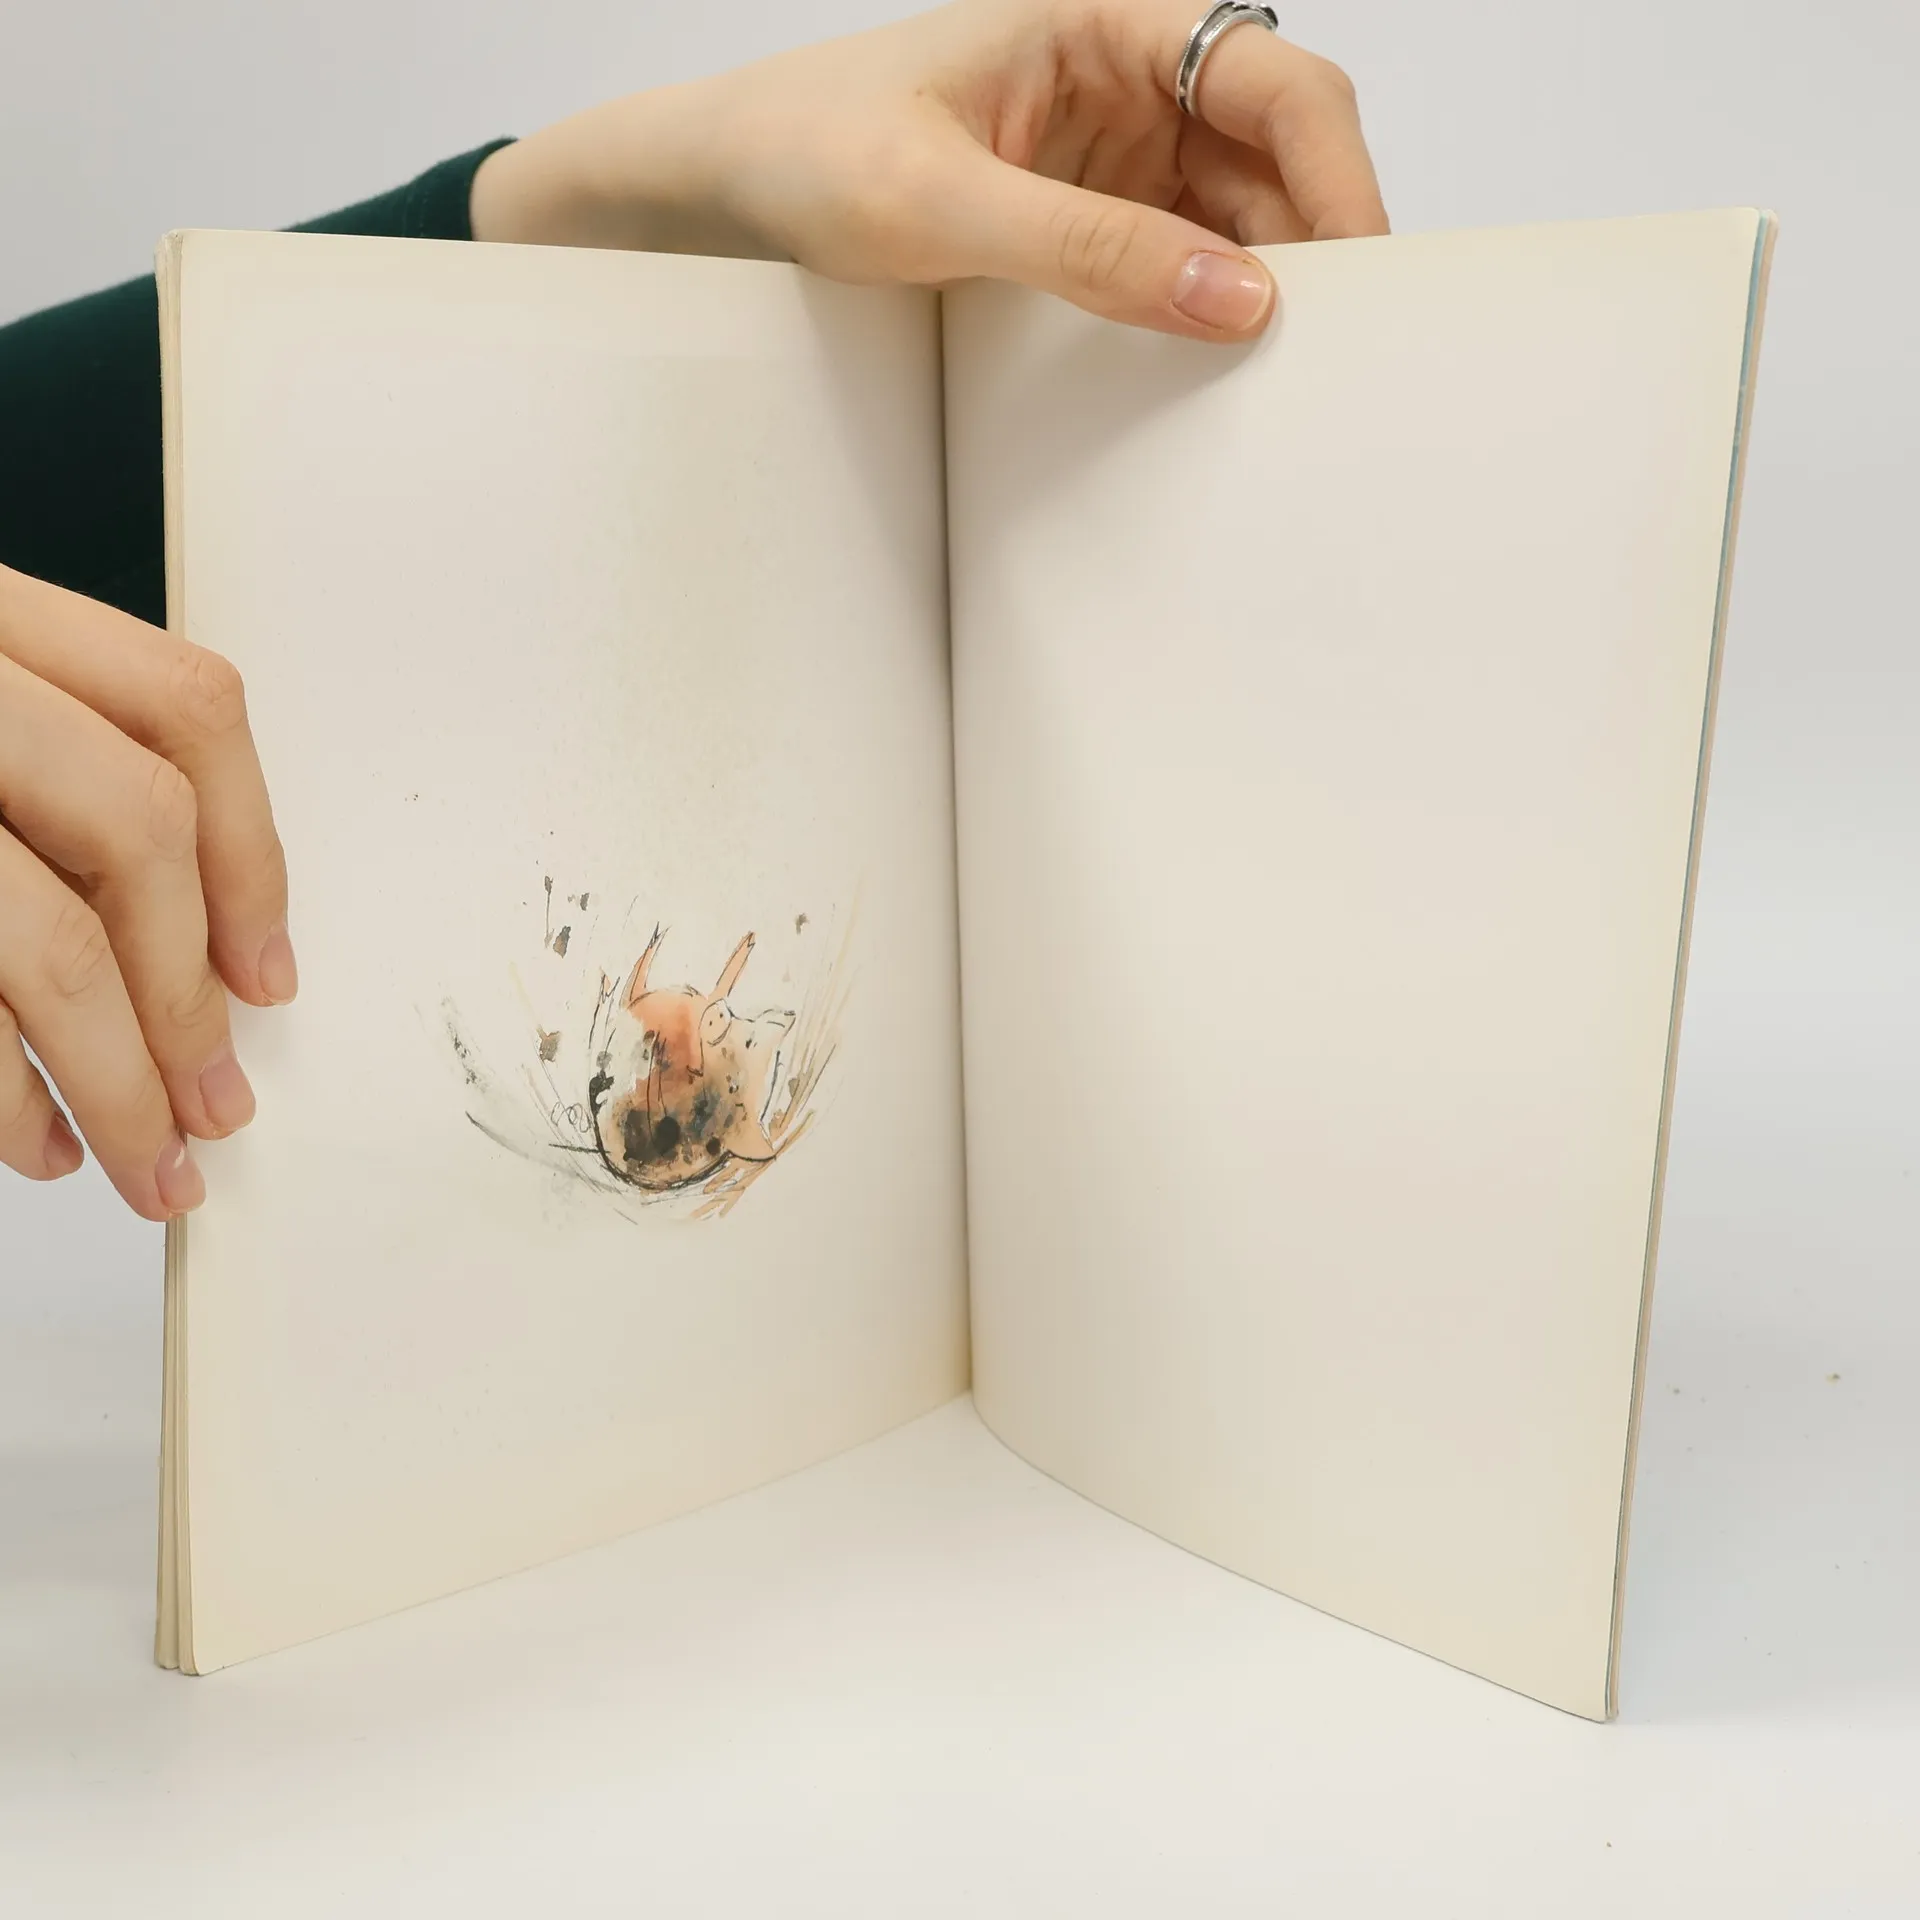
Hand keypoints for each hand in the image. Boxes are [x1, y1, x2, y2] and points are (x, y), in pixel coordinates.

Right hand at [0, 566, 294, 1218]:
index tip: (266, 966)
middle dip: (188, 996)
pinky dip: (5, 1095)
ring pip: (52, 942)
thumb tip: (191, 947)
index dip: (250, 850)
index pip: (183, 709)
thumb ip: (44, 774)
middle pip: (136, 833)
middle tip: (215, 1104)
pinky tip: (28, 1142)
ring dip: (119, 1078)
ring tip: (145, 1157)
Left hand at [471, 0, 1386, 340]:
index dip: (1336, 172)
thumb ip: (1088, 248)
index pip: (1272, 79)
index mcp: (1101, 29)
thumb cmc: (801, 151)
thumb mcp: (939, 202)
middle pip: (1274, 157)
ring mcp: (1104, 164)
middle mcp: (1121, 89)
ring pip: (1235, 220)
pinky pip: (1173, 267)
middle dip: (1315, 244)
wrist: (715, 199)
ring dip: (1265, 289)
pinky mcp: (1077, 231)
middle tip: (1337, 354)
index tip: (1361, 273)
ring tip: (1282, 379)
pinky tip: (1210, 372)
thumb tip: (1234, 298)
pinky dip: (1201, 316)